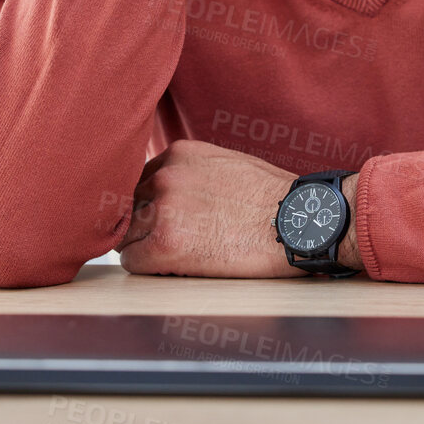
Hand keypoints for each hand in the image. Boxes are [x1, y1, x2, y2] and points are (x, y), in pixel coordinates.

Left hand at [115, 140, 363, 277]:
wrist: (297, 223)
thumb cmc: (273, 199)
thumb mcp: (226, 164)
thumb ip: (190, 172)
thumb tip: (166, 190)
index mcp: (178, 155)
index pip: (137, 180)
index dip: (146, 203)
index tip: (158, 218)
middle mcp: (165, 177)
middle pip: (127, 206)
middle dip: (141, 224)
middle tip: (168, 240)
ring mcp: (163, 209)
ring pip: (126, 234)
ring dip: (143, 246)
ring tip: (175, 255)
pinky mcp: (165, 244)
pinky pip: (131, 260)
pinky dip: (146, 268)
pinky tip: (172, 267)